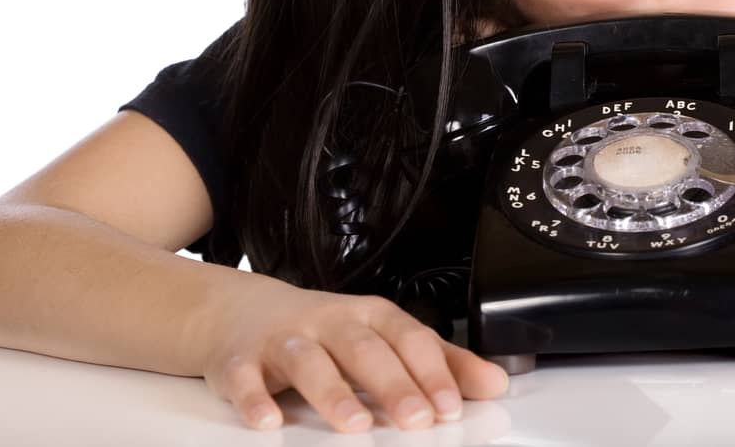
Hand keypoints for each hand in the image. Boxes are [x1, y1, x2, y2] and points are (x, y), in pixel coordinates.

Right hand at [201, 277, 507, 432]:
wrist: (241, 311)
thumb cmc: (324, 330)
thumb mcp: (383, 337)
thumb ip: (439, 362)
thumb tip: (494, 384)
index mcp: (370, 316)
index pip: (409, 339)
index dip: (432, 371)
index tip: (452, 405)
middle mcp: (330, 322)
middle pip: (365, 349)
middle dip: (394, 384)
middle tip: (418, 420)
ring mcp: (284, 339)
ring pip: (309, 361)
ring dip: (333, 392)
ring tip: (356, 424)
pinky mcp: (240, 360)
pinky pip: (245, 378)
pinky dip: (255, 398)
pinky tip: (269, 420)